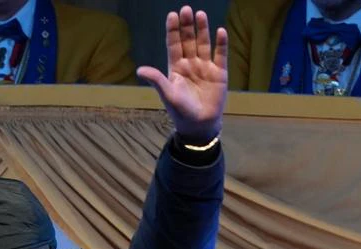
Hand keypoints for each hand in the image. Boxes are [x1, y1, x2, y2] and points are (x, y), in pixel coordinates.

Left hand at [137, 7, 227, 143]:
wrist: (200, 125)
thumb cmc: (181, 111)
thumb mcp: (168, 95)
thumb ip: (157, 80)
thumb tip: (140, 69)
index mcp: (176, 68)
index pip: (174, 45)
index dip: (173, 31)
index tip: (172, 15)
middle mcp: (190, 64)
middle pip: (188, 41)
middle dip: (187, 26)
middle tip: (186, 9)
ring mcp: (205, 67)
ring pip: (203, 44)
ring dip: (202, 30)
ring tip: (200, 15)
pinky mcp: (219, 72)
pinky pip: (220, 54)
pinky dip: (220, 43)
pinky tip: (219, 31)